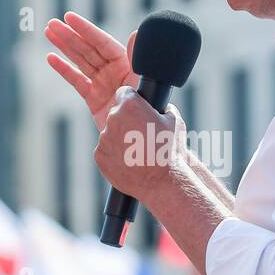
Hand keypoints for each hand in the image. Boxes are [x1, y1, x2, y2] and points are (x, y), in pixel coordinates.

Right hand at [44, 13, 137, 130]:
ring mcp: (103, 84)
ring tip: (49, 32)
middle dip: (70, 36)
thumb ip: (138, 58)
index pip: (102, 43)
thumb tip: (136, 32)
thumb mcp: (142, 82)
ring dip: (64, 47)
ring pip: (81, 61)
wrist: (139, 140)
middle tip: (52, 23)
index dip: (86, 30)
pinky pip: (77, 81)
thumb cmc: (145, 110)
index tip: (70, 17)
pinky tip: (51, 57)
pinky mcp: (94, 99)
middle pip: (88, 49)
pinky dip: (64, 69)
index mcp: (126, 64)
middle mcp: (114, 72)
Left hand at [94, 89, 186, 203]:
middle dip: (126, 122)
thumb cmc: (170, 150)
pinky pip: (106, 151)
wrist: (162, 181)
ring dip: (120, 139)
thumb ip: (163, 108)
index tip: (139, 112)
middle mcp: (113, 118)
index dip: (133, 102)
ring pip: (110, 133)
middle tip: (142, 137)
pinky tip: (130, 162)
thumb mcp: (174, 120)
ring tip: (138, 153)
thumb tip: (161, 106)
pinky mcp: (99, 156)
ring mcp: (104, 138)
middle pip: (116, 114)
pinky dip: (115, 155)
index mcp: (130, 105)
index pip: (124, 93)